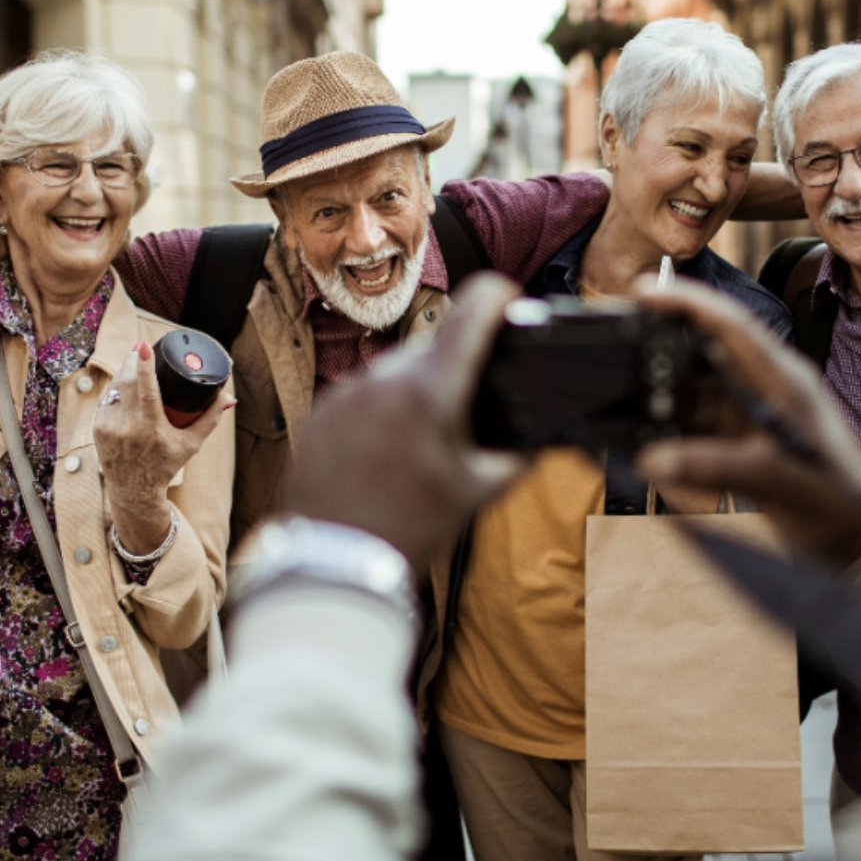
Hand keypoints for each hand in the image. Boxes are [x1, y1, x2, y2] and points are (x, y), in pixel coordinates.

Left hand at [95, 340, 233, 554]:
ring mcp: (109, 427)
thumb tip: (228, 397)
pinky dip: (116, 389)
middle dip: (133, 360)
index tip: (143, 346)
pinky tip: (123, 382)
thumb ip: (210, 419)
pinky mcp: (98, 428)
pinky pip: (107, 399)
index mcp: (150, 428)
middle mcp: (127, 426)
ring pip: (115, 387)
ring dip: (124, 372)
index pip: (144, 389)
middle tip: (142, 348)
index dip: (143, 365)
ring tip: (135, 362)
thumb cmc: (166, 465)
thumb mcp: (191, 444)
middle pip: (127, 381)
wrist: (134, 490)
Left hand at [282, 274, 529, 563]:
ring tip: (424, 440)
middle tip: (469, 406)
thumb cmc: (407, 530)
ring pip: (399, 367)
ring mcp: (347, 391)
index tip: (510, 301)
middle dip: (458, 364)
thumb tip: (536, 436)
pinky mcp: (324, 409)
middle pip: (436, 343)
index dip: (499, 297)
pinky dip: (384, 407)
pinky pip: (365, 391)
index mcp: (428, 390)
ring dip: (419, 387)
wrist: (333, 563)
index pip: (472, 309)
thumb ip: (514, 457)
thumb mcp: (474, 492)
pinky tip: (389, 449)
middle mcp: (383, 377)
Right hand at [633, 281, 860, 565]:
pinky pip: (704, 422)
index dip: (688, 303)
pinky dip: (681, 433)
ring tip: (639, 408)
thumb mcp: (774, 481)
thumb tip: (652, 459)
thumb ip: (712, 467)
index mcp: (784, 379)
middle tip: (622, 344)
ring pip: (700, 388)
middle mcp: (769, 386)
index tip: (644, 291)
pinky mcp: (750, 438)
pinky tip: (664, 451)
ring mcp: (758, 411)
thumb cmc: (838, 503)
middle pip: (708, 349)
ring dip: (670, 399)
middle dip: (665, 345)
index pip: (731, 325)